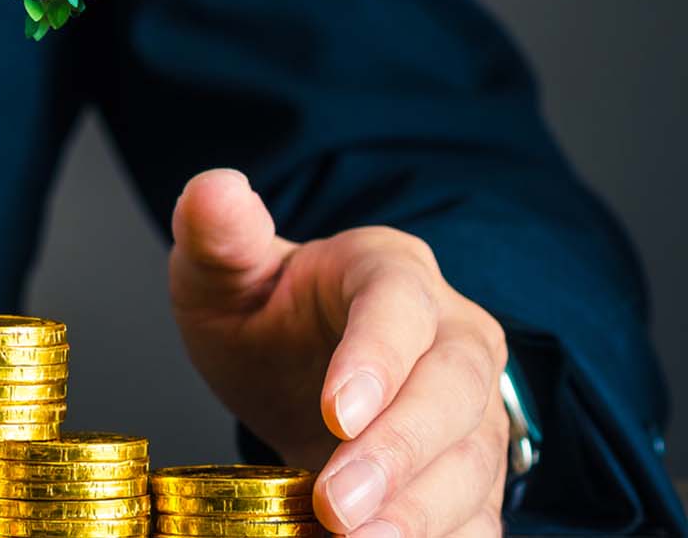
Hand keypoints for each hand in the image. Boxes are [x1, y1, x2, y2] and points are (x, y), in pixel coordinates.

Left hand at [169, 169, 507, 537]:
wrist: (299, 365)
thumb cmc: (265, 312)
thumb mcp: (224, 274)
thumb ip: (218, 237)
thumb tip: (213, 187)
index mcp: (389, 271)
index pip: (398, 307)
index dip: (377, 359)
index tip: (337, 411)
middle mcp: (452, 334)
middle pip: (451, 389)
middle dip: (398, 451)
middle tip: (339, 504)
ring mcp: (474, 407)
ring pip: (473, 458)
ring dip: (423, 509)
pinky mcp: (474, 470)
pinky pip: (480, 511)